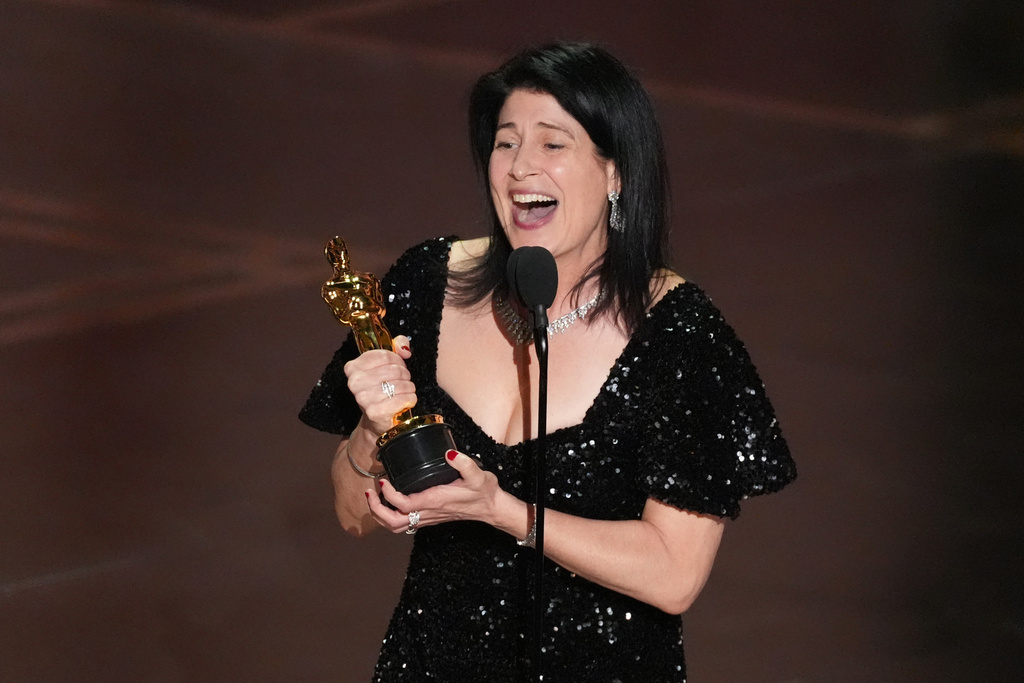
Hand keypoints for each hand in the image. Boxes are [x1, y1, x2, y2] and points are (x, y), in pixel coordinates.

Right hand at [343, 334, 414, 434]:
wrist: (377, 419)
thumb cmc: (381, 388)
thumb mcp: (386, 363)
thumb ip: (396, 345)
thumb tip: (404, 349)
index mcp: (353, 367)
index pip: (385, 355)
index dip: (397, 360)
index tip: (398, 366)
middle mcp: (355, 383)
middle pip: (394, 370)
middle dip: (404, 375)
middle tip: (403, 381)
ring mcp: (363, 398)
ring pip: (400, 384)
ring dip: (409, 387)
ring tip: (405, 391)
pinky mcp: (375, 412)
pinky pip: (403, 399)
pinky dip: (410, 398)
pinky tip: (407, 401)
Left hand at [364, 449, 505, 532]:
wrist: (490, 508)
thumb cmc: (484, 492)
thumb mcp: (478, 475)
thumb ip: (464, 463)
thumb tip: (449, 453)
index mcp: (435, 501)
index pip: (403, 504)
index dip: (388, 494)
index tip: (382, 479)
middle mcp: (428, 512)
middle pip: (393, 522)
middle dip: (376, 509)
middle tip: (369, 491)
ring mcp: (427, 517)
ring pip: (396, 526)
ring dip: (380, 515)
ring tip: (373, 497)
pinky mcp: (429, 517)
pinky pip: (403, 523)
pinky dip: (389, 515)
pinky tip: (388, 500)